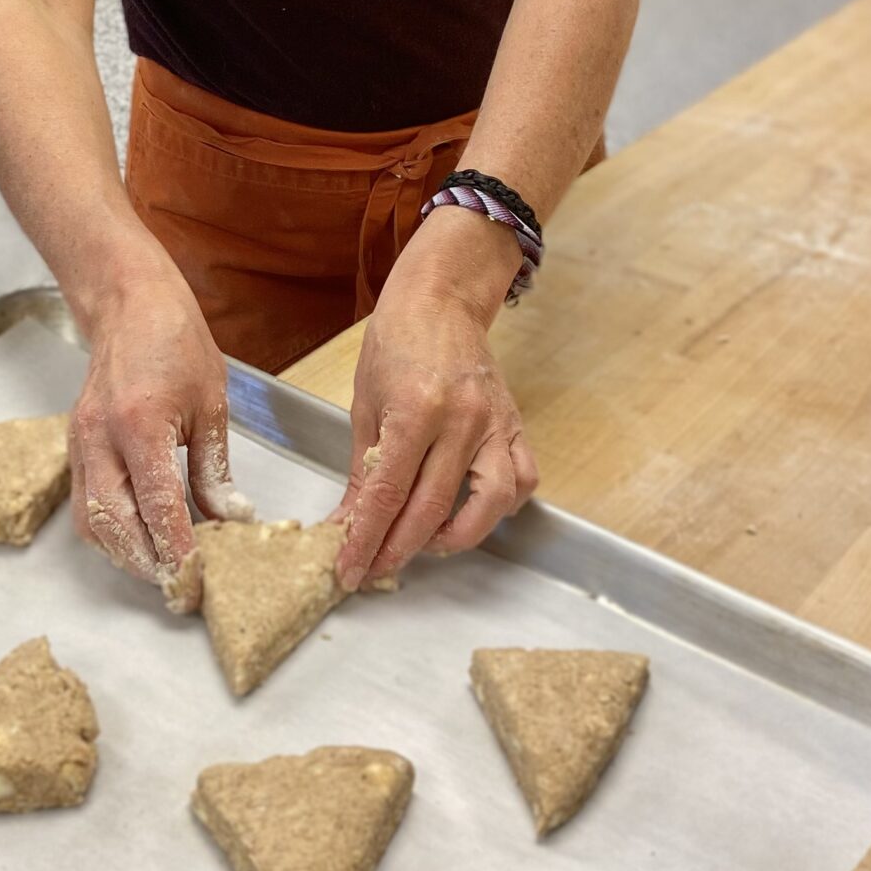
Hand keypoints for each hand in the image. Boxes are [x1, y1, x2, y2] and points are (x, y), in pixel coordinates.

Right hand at [68, 258, 252, 599]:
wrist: (129, 305)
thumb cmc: (176, 343)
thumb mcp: (212, 404)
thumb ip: (214, 469)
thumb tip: (229, 519)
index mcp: (139, 424)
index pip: (157, 505)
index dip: (178, 548)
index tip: (197, 578)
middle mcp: (100, 438)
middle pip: (115, 524)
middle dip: (147, 562)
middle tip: (180, 587)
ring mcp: (80, 442)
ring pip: (92, 521)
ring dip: (125, 553)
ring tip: (162, 569)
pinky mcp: (74, 445)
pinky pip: (84, 504)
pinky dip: (109, 531)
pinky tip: (138, 539)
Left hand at [332, 214, 538, 589]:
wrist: (441, 300)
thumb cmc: (396, 343)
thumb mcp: (365, 404)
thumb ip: (362, 469)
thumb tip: (348, 523)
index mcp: (416, 411)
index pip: (388, 494)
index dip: (366, 539)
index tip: (349, 570)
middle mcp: (462, 421)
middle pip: (432, 508)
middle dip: (398, 549)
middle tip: (374, 569)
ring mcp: (495, 424)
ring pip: (491, 504)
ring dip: (457, 535)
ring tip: (426, 541)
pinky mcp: (515, 425)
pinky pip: (522, 480)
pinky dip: (501, 507)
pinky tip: (471, 511)